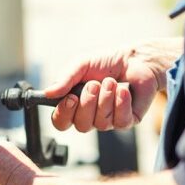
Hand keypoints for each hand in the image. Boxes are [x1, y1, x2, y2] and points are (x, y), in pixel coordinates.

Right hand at [45, 40, 180, 131]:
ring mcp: (107, 121)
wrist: (135, 59)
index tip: (70, 99)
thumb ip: (65, 78)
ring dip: (106, 99)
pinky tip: (124, 90)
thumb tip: (48, 92)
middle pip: (81, 125)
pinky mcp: (126, 121)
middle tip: (95, 84)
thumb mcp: (81, 64)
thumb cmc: (106, 62)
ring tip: (111, 81)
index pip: (60, 122)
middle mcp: (89, 116)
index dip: (63, 114)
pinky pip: (120, 121)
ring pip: (101, 123)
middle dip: (88, 103)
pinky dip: (121, 103)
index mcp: (74, 104)